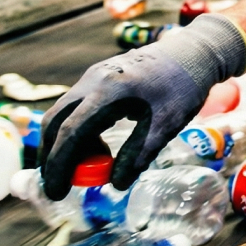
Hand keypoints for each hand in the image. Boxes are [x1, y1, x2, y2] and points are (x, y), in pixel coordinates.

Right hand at [39, 14, 245, 196]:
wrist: (193, 53)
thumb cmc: (183, 88)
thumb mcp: (166, 125)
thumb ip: (139, 154)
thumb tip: (115, 184)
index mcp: (108, 91)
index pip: (70, 132)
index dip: (59, 165)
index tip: (56, 192)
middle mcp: (93, 80)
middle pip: (54, 121)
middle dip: (52, 156)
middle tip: (59, 185)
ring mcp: (93, 75)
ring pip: (63, 114)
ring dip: (67, 143)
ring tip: (92, 167)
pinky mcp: (98, 76)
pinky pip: (76, 107)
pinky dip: (78, 130)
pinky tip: (101, 147)